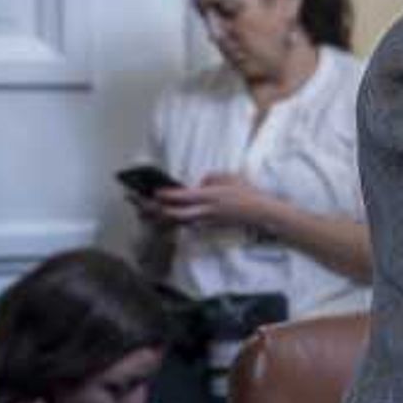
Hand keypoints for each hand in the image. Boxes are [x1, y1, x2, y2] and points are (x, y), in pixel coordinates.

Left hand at [142, 171, 269, 232]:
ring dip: (161, 217)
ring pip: (179, 220)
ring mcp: (207, 220)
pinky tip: (164, 217)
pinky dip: (174, 220)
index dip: (168, 196)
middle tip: (141, 205)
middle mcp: (206, 211)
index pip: (184, 197)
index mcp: (210, 197)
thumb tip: (199, 184)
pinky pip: (187, 222)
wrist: (261, 214)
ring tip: (145, 213)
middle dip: (157, 210)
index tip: (155, 192)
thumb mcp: (229, 177)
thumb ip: (211, 178)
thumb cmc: (247, 192)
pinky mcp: (209, 225)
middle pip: (176, 214)